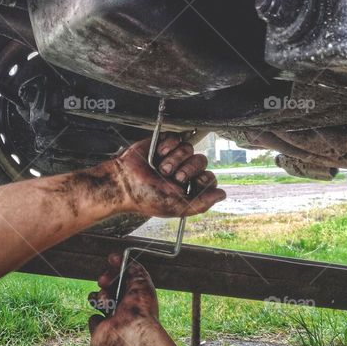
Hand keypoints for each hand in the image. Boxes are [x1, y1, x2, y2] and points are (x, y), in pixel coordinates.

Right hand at [87, 253, 195, 345]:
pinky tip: (104, 319)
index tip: (111, 262)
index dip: (116, 269)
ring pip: (98, 300)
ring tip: (105, 302)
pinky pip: (93, 319)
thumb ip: (131, 266)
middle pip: (108, 286)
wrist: (131, 336)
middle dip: (105, 281)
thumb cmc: (141, 310)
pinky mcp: (100, 331)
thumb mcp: (141, 280)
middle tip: (104, 282)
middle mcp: (125, 307)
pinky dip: (96, 318)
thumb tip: (116, 257)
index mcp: (136, 296)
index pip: (123, 277)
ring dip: (98, 297)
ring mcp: (112, 319)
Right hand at [111, 135, 225, 216]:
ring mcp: (175, 156)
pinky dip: (167, 146)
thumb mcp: (176, 207)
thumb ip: (201, 204)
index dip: (202, 179)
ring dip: (175, 159)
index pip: (210, 178)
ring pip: (190, 149)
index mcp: (189, 187)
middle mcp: (184, 171)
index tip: (188, 184)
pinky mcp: (165, 143)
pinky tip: (157, 155)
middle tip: (171, 177)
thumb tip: (222, 195)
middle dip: (187, 169)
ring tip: (160, 168)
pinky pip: (177, 138)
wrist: (124, 182)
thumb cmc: (146, 197)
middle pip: (201, 161)